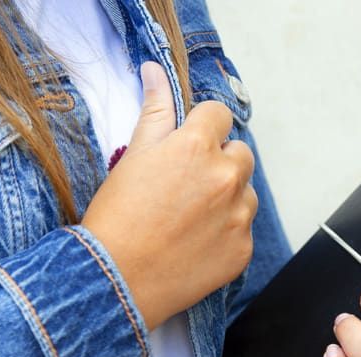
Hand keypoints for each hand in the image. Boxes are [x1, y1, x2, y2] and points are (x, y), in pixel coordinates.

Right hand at [81, 62, 256, 329]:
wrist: (116, 280)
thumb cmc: (117, 216)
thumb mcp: (132, 156)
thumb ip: (154, 111)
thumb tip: (155, 71)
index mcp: (197, 146)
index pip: (219, 115)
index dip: (202, 128)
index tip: (187, 145)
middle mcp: (226, 176)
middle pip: (240, 153)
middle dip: (219, 162)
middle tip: (184, 186)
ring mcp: (239, 215)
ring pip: (245, 192)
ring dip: (226, 198)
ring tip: (188, 218)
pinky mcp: (242, 249)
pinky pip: (242, 229)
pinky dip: (225, 232)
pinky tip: (194, 243)